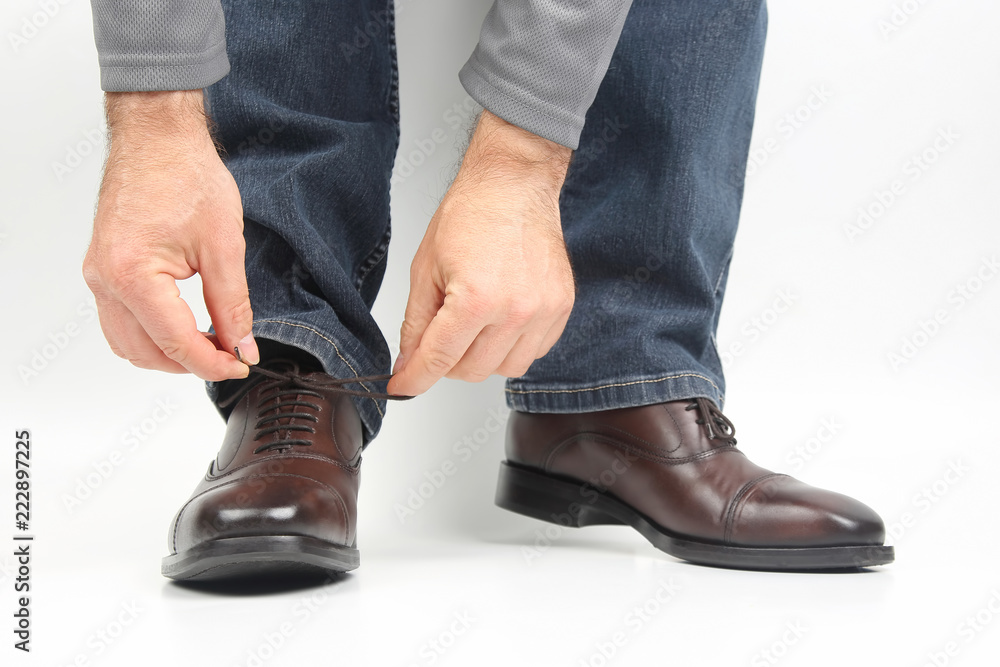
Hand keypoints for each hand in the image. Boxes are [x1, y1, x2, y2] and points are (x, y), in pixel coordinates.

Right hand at [82, 90, 256, 381]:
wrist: (157, 136)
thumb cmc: (187, 175)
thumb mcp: (224, 246)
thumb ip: (233, 304)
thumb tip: (242, 346)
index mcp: (132, 275)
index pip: (175, 343)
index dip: (214, 363)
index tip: (242, 364)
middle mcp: (105, 280)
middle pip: (146, 353)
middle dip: (190, 363)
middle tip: (231, 355)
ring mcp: (98, 275)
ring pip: (127, 343)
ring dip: (166, 354)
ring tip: (210, 344)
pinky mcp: (101, 268)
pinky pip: (118, 321)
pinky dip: (149, 335)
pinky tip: (183, 327)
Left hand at [387, 111, 574, 395]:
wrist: (513, 185)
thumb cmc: (471, 215)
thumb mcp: (426, 269)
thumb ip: (416, 323)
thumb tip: (409, 362)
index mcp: (476, 299)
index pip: (440, 359)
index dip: (415, 379)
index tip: (404, 387)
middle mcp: (515, 310)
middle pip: (472, 371)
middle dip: (447, 361)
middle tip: (441, 333)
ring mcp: (543, 311)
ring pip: (504, 369)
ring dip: (482, 357)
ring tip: (474, 323)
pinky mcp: (561, 308)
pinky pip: (533, 353)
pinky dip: (512, 346)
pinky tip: (500, 320)